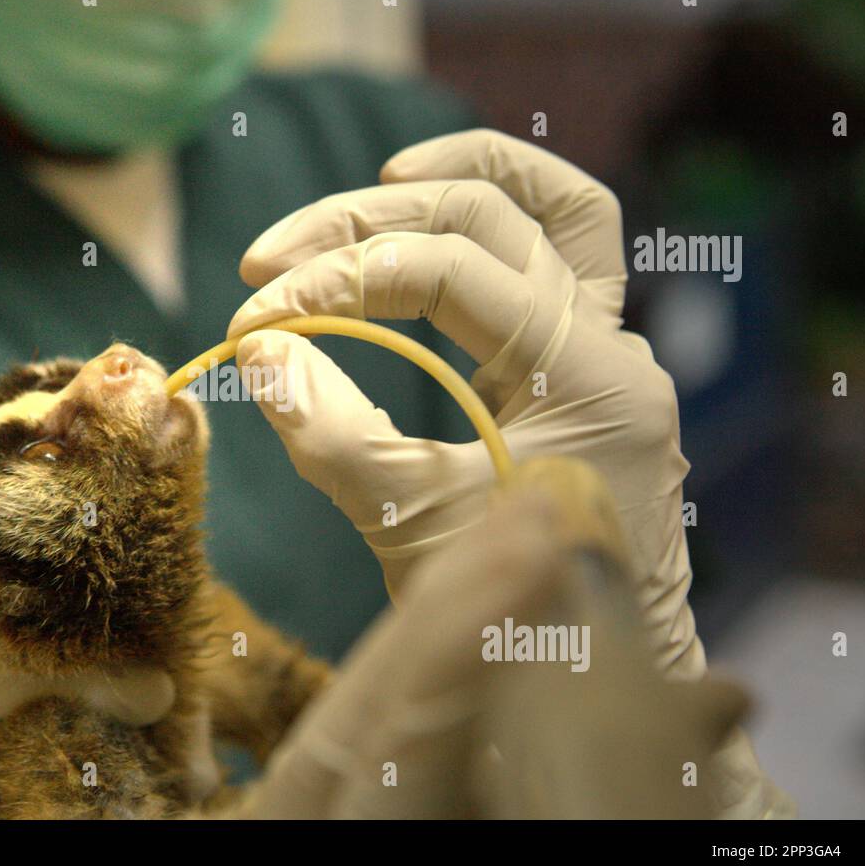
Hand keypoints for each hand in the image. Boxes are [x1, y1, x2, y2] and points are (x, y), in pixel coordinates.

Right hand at [230, 129, 793, 817]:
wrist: (592, 683)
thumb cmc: (516, 629)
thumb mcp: (412, 532)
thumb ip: (334, 437)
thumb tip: (257, 350)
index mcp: (591, 381)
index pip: (449, 275)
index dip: (337, 281)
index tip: (250, 321)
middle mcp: (613, 347)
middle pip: (492, 216)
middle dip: (367, 223)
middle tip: (267, 259)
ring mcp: (605, 351)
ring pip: (551, 209)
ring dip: (453, 183)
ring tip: (373, 184)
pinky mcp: (578, 366)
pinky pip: (556, 254)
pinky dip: (491, 222)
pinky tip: (423, 219)